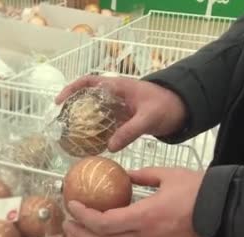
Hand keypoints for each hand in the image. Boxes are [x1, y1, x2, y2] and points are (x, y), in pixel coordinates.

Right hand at [55, 75, 186, 151]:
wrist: (184, 109)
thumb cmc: (167, 105)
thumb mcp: (148, 118)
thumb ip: (130, 132)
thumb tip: (110, 147)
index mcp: (118, 87)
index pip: (88, 82)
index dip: (71, 89)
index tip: (59, 102)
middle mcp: (114, 95)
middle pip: (86, 98)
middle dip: (72, 109)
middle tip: (60, 124)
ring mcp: (118, 108)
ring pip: (94, 113)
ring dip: (83, 123)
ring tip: (70, 136)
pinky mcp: (123, 119)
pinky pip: (105, 125)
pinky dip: (96, 134)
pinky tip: (91, 146)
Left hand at [63, 167, 204, 236]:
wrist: (228, 217)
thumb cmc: (200, 193)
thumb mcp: (169, 175)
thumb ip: (143, 175)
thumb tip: (125, 175)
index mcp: (144, 217)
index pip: (104, 222)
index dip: (84, 216)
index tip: (72, 205)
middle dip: (80, 235)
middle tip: (67, 223)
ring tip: (80, 232)